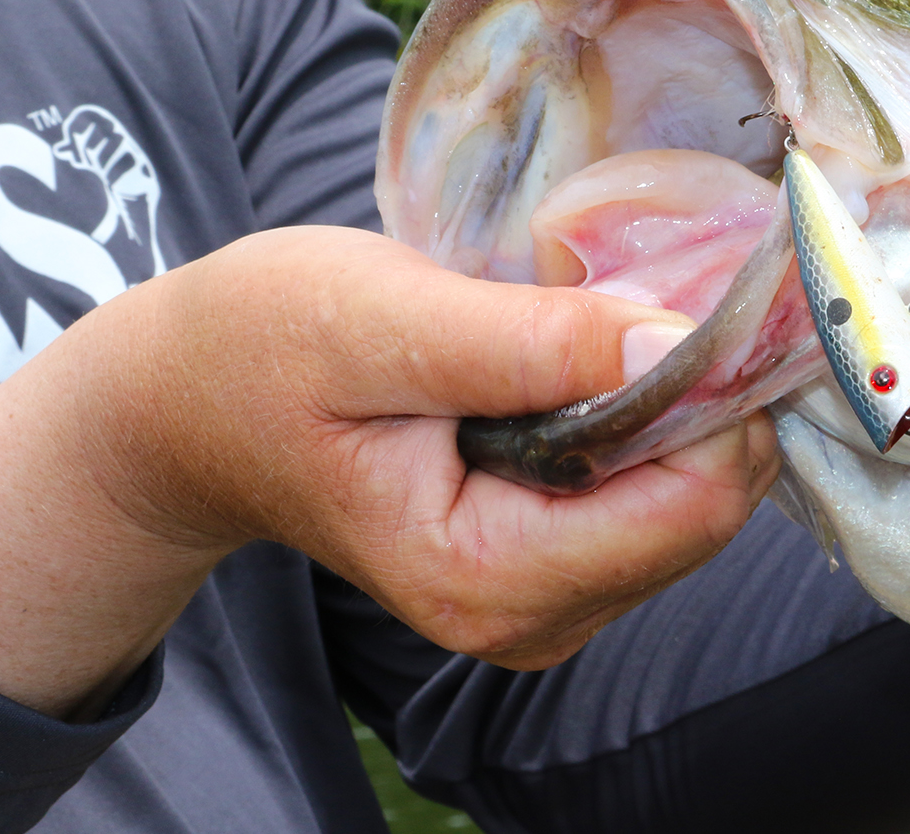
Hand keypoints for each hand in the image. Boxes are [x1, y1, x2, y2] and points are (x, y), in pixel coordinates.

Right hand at [0, 226, 777, 719]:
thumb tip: (675, 344)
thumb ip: (528, 344)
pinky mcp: (561, 567)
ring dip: (679, 401)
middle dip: (704, 394)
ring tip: (594, 324)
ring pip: (702, 499)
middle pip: (712, 506)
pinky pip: (665, 493)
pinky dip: (653, 418)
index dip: (716, 392)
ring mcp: (552, 601)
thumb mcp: (381, 318)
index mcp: (484, 577)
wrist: (193, 402)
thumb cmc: (265, 347)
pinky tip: (588, 364)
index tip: (694, 291)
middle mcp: (532, 617)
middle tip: (640, 292)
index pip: (691, 505)